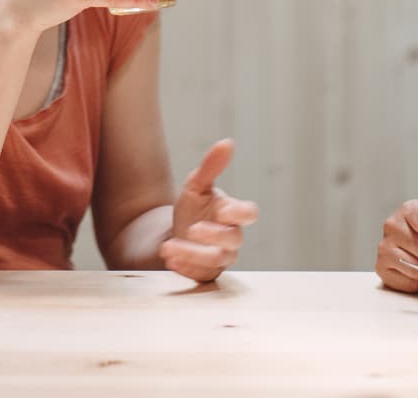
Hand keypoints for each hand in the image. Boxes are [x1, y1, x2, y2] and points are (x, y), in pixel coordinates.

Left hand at [160, 139, 259, 282]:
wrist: (174, 232)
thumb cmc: (193, 208)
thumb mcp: (197, 185)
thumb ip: (211, 166)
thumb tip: (227, 142)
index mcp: (231, 213)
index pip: (248, 213)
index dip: (240, 214)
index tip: (221, 211)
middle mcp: (230, 237)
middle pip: (234, 239)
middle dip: (213, 235)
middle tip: (192, 229)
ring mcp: (221, 257)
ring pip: (216, 259)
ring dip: (192, 253)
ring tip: (168, 248)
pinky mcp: (207, 273)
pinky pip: (202, 274)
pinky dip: (185, 267)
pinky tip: (170, 260)